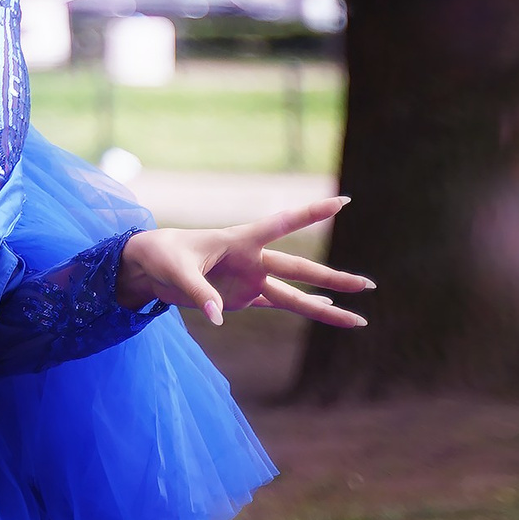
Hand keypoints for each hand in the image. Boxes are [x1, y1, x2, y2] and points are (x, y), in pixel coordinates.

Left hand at [115, 197, 372, 330]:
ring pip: (297, 294)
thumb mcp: (176, 272)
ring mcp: (251, 279)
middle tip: (368, 285)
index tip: (343, 201)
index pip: (281, 224)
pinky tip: (330, 310)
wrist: (150, 265)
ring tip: (359, 317)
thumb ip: (199, 292)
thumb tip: (218, 318)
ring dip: (326, 304)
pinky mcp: (244, 296)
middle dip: (334, 278)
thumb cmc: (162, 257)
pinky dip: (306, 307)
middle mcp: (253, 259)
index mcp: (240, 240)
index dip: (311, 214)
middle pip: (300, 270)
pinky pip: (281, 304)